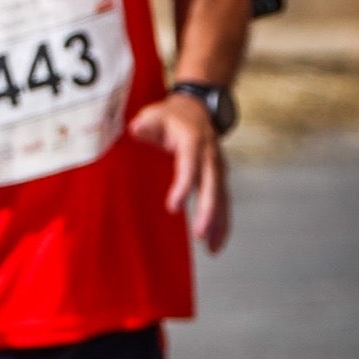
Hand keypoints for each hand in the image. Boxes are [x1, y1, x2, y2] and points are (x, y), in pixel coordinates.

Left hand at [129, 92, 229, 253]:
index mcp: (193, 141)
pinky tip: (216, 243)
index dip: (183, 186)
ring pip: (222, 198)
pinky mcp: (219, 177)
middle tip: (199, 235)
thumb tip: (136, 130)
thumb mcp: (155, 114)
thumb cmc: (171, 115)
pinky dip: (222, 222)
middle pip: (212, 186)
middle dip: (208, 211)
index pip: (189, 166)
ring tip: (212, 249)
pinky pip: (223, 202)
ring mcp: (218, 167)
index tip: (173, 207)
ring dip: (219, 223)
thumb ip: (145, 124)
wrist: (197, 108)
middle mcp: (210, 156)